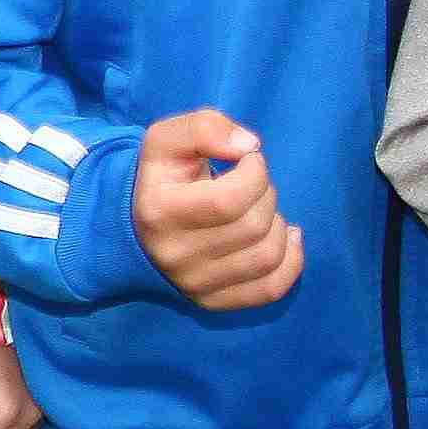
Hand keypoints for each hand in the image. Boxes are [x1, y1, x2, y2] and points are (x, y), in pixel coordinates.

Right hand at [131, 105, 301, 311]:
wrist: (136, 227)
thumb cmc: (163, 178)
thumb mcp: (169, 139)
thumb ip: (204, 127)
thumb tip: (247, 146)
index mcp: (159, 212)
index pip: (231, 199)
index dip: (255, 172)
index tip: (246, 161)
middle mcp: (174, 254)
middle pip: (254, 226)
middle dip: (266, 195)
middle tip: (252, 186)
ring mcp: (194, 283)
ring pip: (266, 256)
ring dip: (277, 225)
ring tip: (262, 211)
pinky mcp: (212, 301)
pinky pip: (270, 289)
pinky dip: (291, 262)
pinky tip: (285, 238)